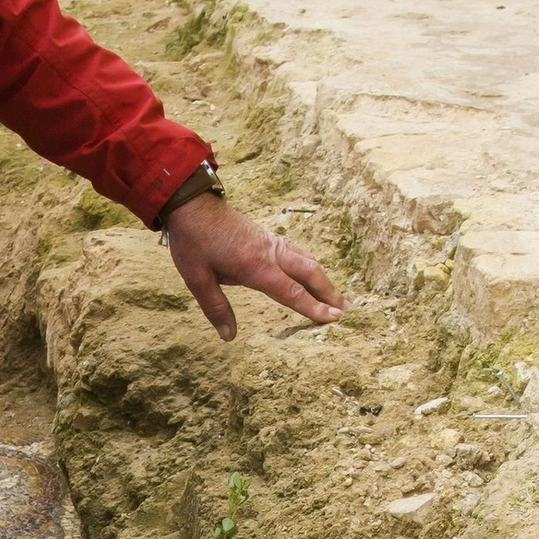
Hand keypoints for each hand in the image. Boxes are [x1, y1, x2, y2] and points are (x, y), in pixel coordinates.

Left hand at [167, 197, 342, 341]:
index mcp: (254, 265)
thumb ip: (215, 307)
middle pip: (309, 273)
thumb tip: (228, 336)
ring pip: (306, 260)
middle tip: (346, 310)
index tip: (334, 319)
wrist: (191, 202)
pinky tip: (314, 273)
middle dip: (329, 292)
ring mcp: (270, 242)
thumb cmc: (192, 240)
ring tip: (337, 295)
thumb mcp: (196, 278)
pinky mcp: (267, 237)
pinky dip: (311, 266)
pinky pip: (297, 252)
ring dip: (324, 279)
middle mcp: (269, 252)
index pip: (291, 292)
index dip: (313, 307)